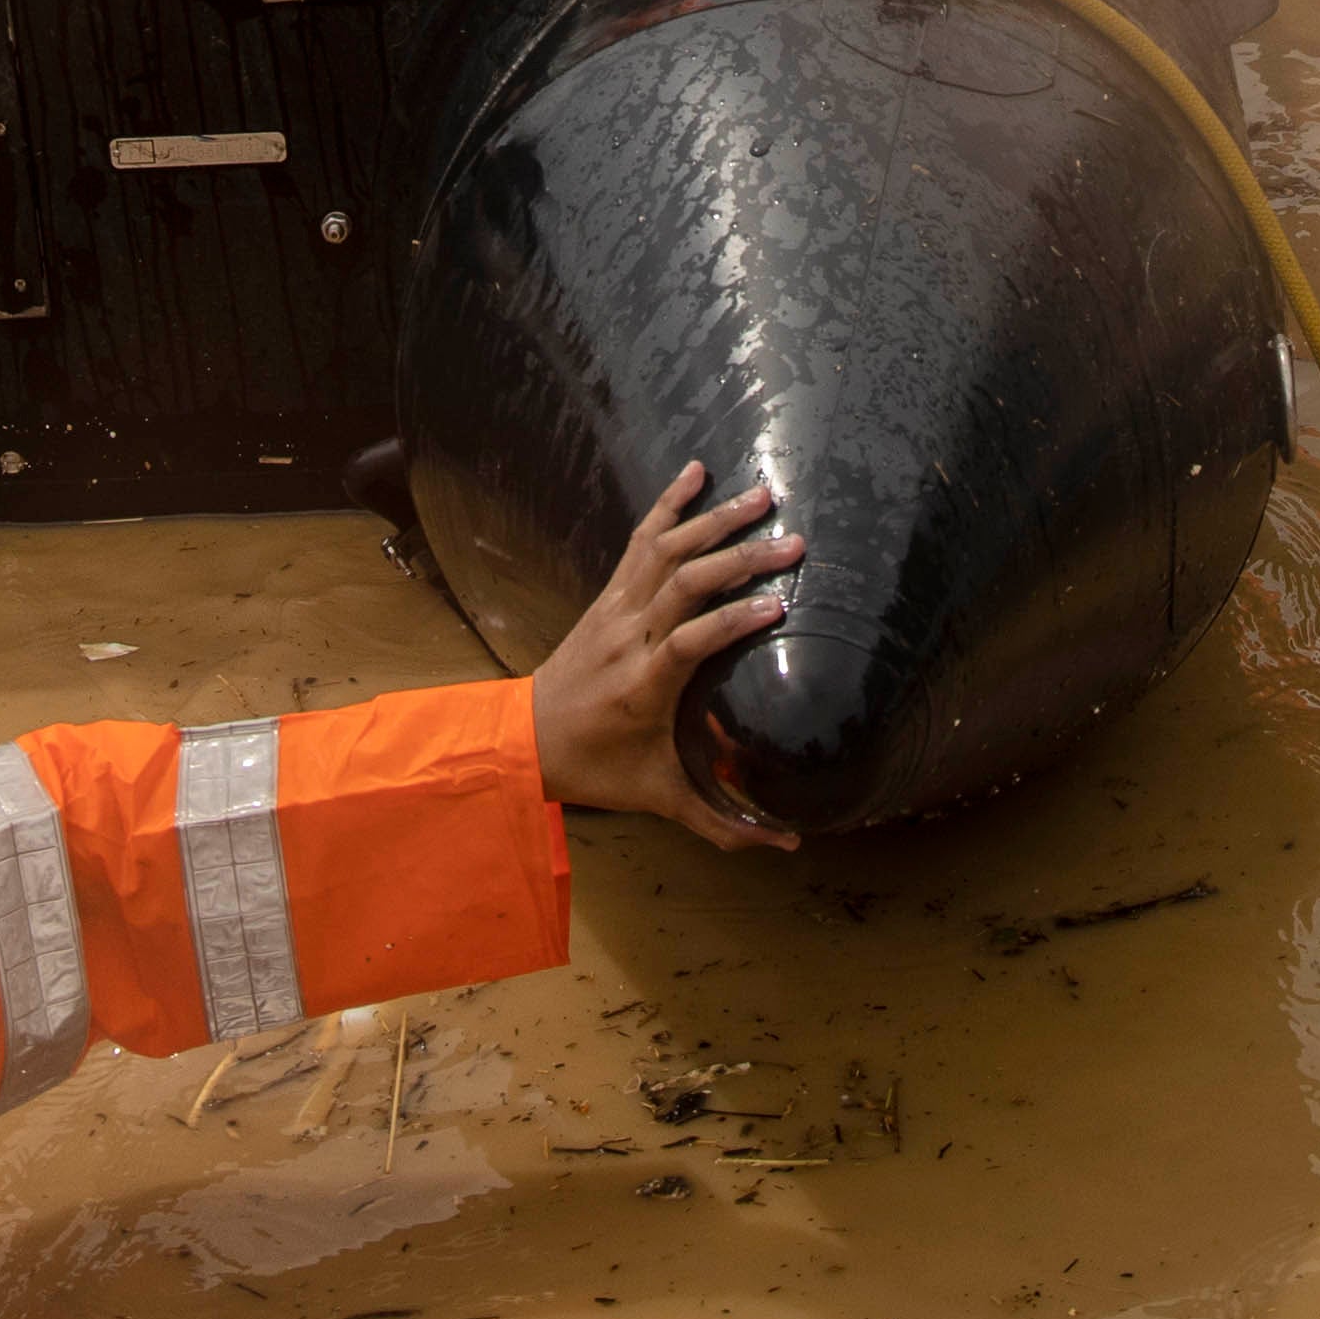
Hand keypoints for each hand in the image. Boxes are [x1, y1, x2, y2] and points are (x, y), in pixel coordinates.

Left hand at [525, 465, 803, 851]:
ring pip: (664, 551)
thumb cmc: (597, 770)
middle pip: (683, 583)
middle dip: (740, 558)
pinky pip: (639, 540)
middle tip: (795, 543)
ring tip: (763, 496)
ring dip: (714, 520)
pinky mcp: (608, 595)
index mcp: (642, 686)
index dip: (732, 621)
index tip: (780, 605)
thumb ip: (724, 824)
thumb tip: (788, 846)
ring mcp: (615, 609)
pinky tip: (697, 472)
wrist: (525, 739)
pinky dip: (668, 503)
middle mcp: (626, 637)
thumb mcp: (660, 800)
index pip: (689, 642)